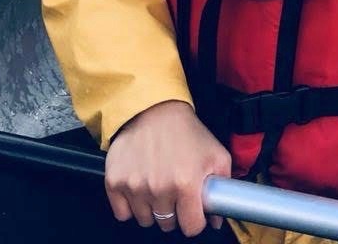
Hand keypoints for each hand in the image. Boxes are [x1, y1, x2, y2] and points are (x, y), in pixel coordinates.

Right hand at [104, 100, 230, 235]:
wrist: (156, 109)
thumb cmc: (186, 131)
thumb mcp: (216, 154)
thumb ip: (222, 186)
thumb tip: (217, 218)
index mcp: (186, 182)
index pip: (191, 227)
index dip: (195, 221)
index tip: (193, 211)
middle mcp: (159, 188)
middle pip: (167, 224)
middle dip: (174, 212)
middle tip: (176, 190)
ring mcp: (135, 187)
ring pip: (145, 220)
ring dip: (152, 208)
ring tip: (158, 183)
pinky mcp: (115, 183)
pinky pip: (122, 214)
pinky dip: (131, 205)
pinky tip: (141, 185)